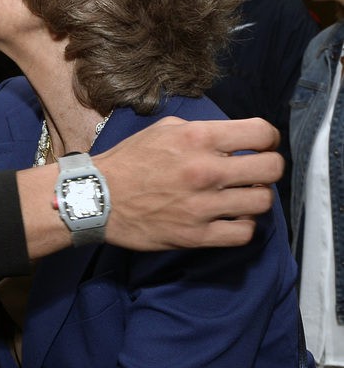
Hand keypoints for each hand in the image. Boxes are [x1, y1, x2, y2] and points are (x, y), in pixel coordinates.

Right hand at [95, 117, 281, 249]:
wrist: (95, 199)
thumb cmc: (127, 162)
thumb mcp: (162, 130)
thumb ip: (201, 130)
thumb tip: (231, 138)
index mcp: (198, 139)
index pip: (262, 133)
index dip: (268, 139)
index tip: (261, 146)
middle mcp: (205, 171)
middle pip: (272, 168)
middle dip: (268, 168)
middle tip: (255, 174)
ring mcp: (202, 206)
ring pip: (262, 203)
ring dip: (255, 199)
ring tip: (240, 198)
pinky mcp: (196, 236)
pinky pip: (243, 233)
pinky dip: (243, 226)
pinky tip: (229, 219)